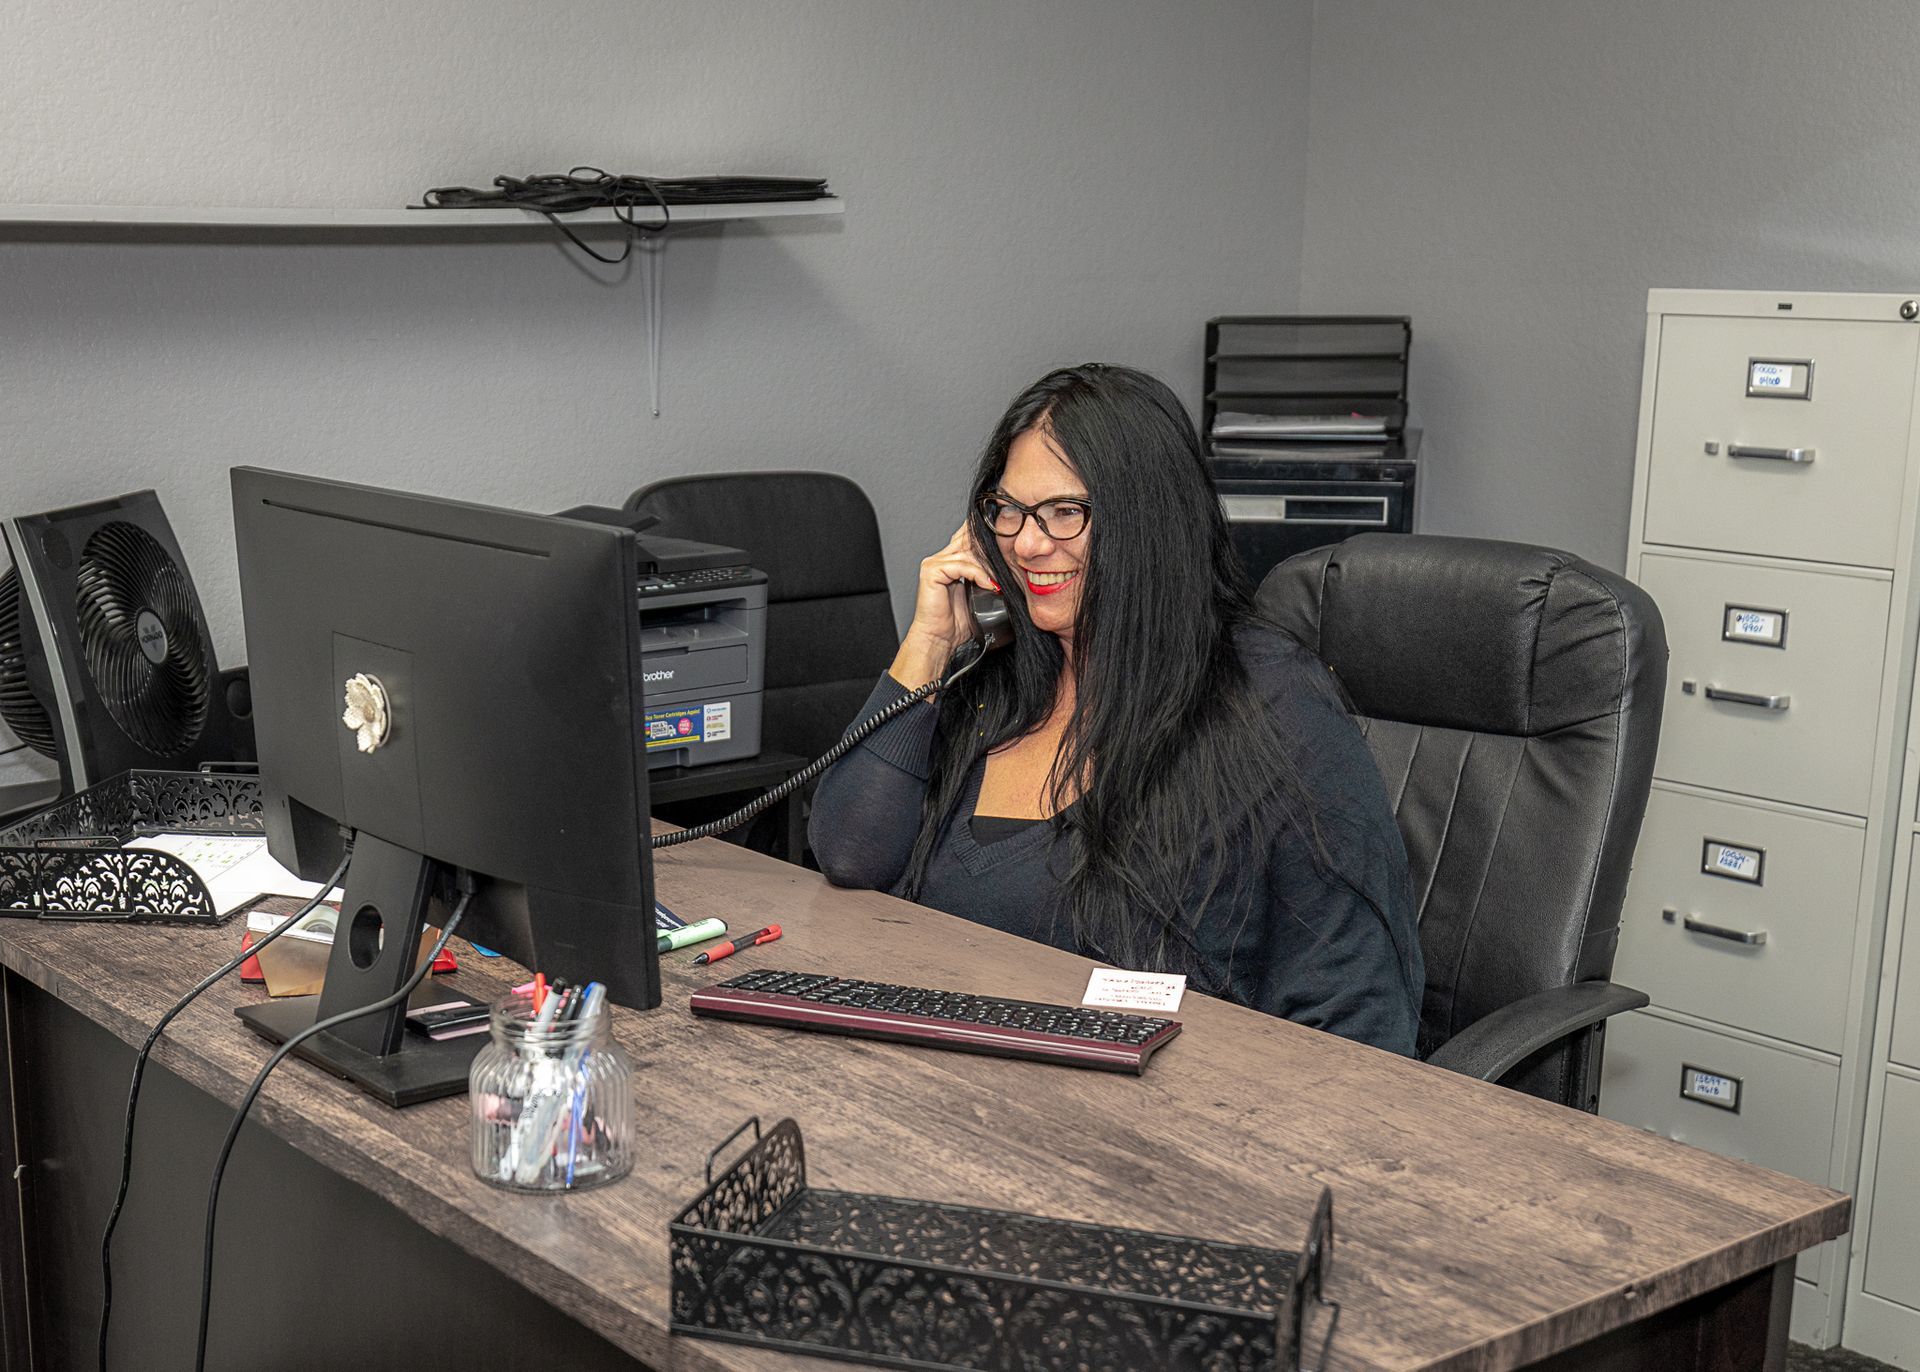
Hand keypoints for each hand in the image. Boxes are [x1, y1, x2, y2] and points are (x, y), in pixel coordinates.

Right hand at [888, 523, 998, 689]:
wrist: (939, 640)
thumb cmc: (956, 624)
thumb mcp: (979, 595)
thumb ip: (988, 578)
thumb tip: (1011, 569)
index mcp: (950, 562)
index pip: (971, 540)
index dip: (990, 541)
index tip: (1010, 548)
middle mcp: (940, 559)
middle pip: (969, 539)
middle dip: (992, 548)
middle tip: (1011, 557)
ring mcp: (934, 564)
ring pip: (968, 552)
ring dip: (989, 565)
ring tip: (1003, 577)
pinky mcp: (932, 572)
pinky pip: (961, 566)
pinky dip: (978, 574)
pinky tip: (989, 586)